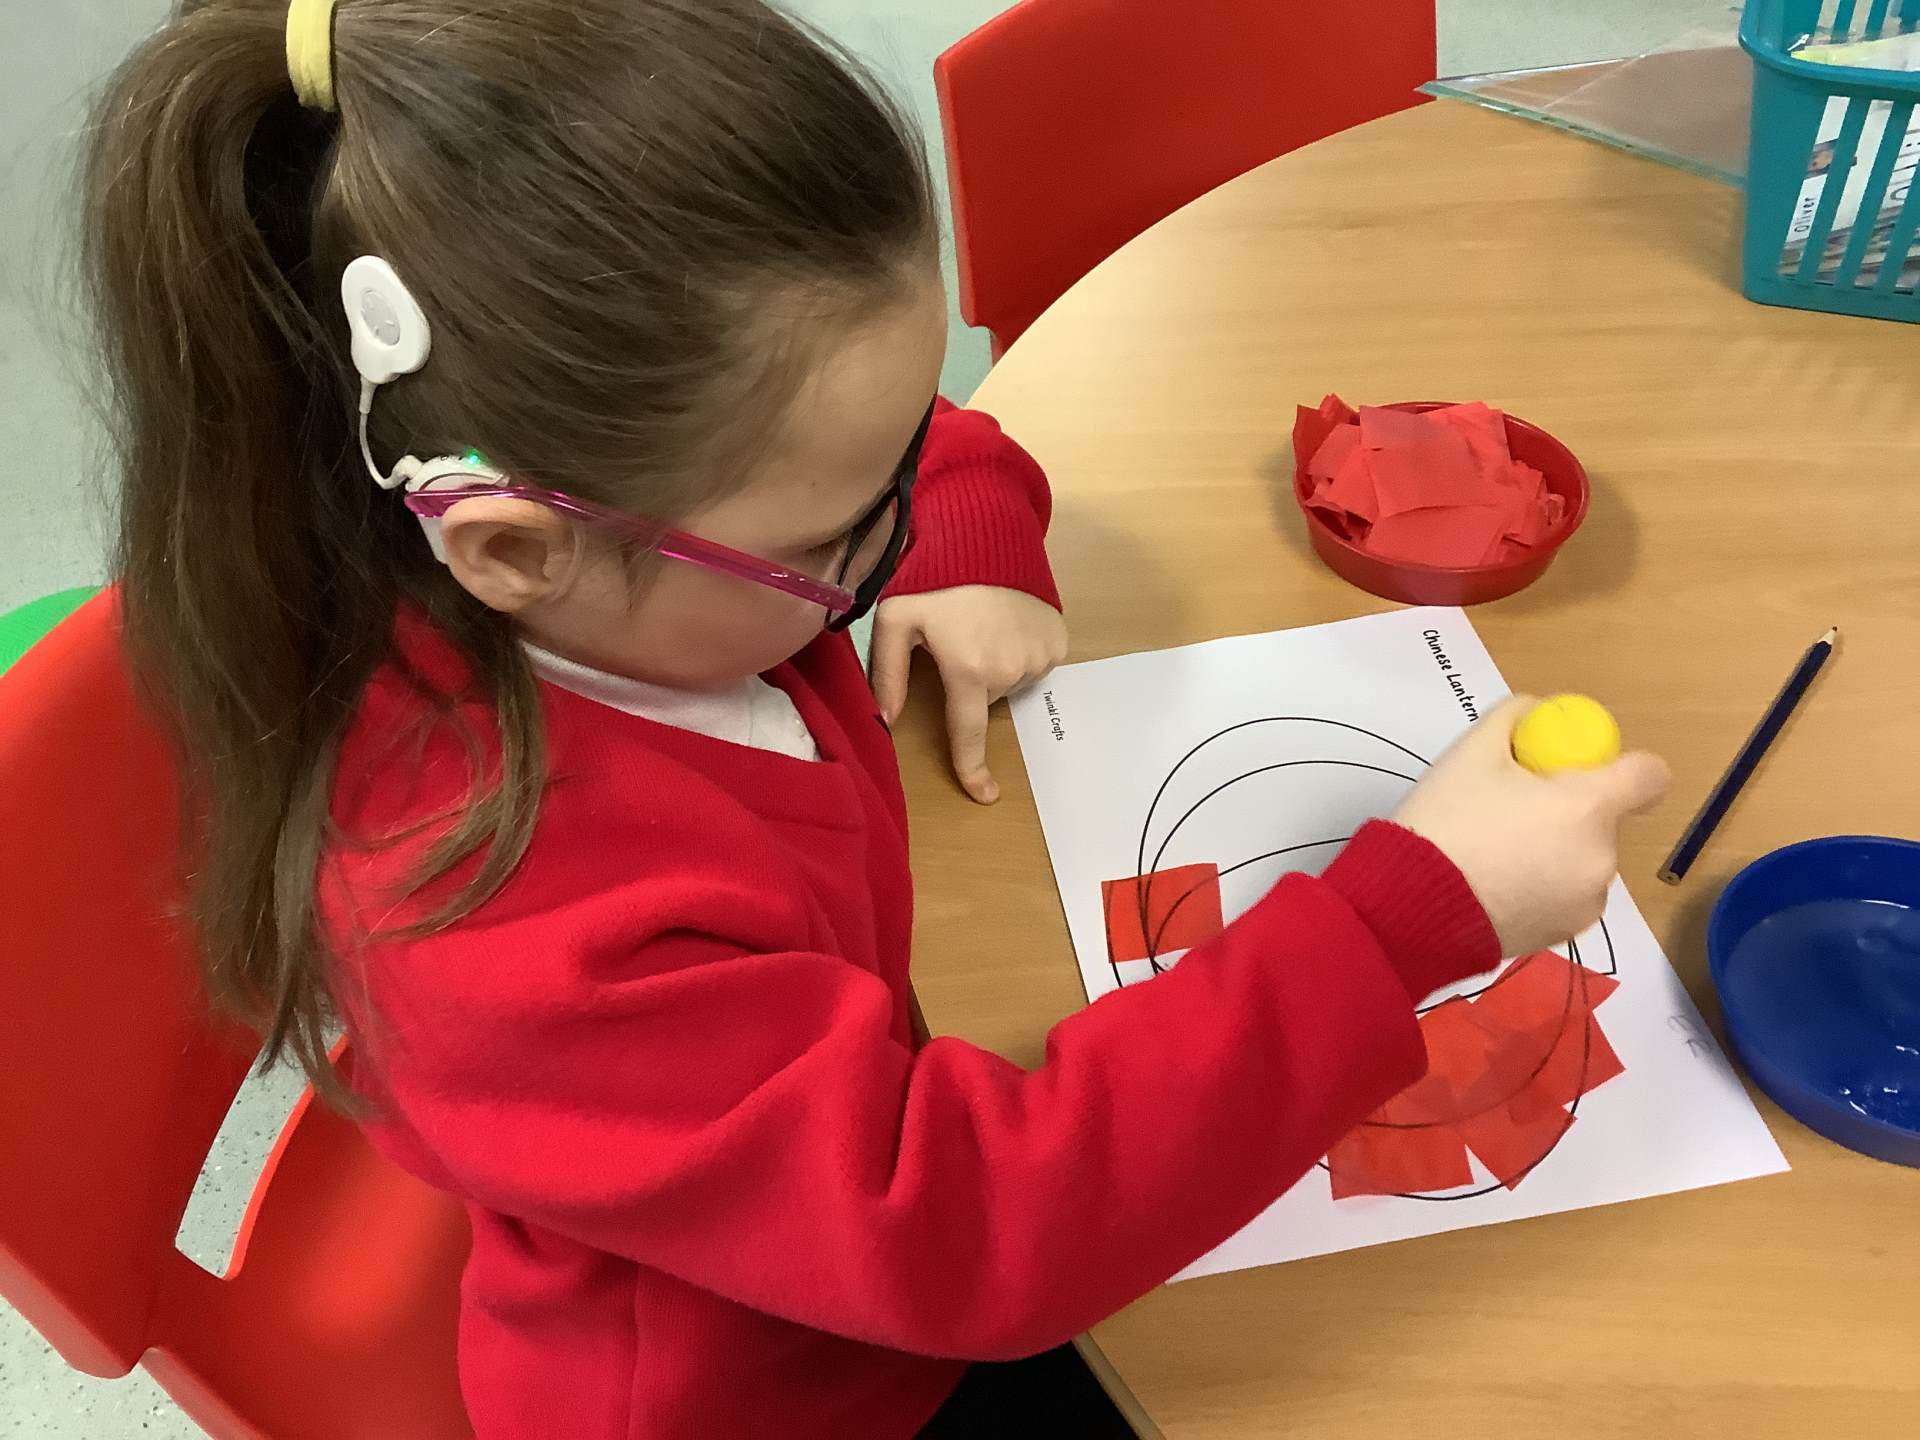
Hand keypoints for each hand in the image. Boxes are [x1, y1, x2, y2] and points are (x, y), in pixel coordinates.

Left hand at [869, 586, 1068, 803]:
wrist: (987, 533)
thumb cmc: (933, 576)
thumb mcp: (896, 620)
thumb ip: (887, 674)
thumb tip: (884, 722)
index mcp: (969, 670)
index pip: (969, 733)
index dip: (973, 768)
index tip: (985, 796)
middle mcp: (1011, 669)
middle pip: (986, 700)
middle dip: (969, 681)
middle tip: (958, 640)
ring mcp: (1041, 655)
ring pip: (1011, 682)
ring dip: (995, 665)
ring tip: (984, 624)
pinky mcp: (1059, 640)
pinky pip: (1036, 663)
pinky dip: (1020, 651)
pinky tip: (1007, 622)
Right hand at [1391, 696, 1670, 956]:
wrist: (1410, 906)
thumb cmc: (1447, 821)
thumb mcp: (1472, 751)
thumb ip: (1515, 717)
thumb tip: (1535, 715)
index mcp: (1589, 808)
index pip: (1650, 776)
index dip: (1621, 767)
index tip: (1575, 772)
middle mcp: (1603, 857)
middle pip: (1603, 819)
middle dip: (1567, 811)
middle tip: (1508, 812)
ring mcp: (1587, 901)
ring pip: (1584, 858)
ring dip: (1556, 850)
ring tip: (1495, 855)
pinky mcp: (1567, 933)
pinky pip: (1567, 895)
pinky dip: (1543, 886)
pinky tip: (1495, 886)